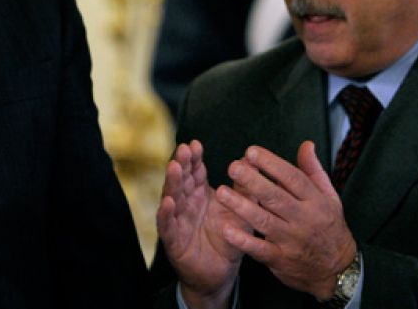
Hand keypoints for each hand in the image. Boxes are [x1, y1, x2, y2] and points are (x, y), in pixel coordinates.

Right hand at [156, 141, 245, 308]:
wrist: (221, 273)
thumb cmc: (229, 238)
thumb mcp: (241, 211)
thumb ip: (245, 188)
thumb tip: (251, 160)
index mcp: (201, 194)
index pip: (196, 172)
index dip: (195, 158)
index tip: (195, 144)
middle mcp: (187, 204)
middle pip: (182, 180)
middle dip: (182, 164)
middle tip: (184, 149)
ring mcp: (178, 221)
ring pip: (172, 198)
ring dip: (172, 183)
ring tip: (174, 167)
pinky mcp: (174, 241)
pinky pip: (168, 226)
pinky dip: (166, 214)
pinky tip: (168, 202)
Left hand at [215, 142, 356, 300]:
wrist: (337, 269)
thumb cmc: (330, 228)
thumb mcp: (329, 196)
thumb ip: (313, 170)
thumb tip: (306, 144)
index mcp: (315, 201)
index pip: (292, 178)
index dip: (271, 164)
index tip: (251, 152)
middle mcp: (303, 219)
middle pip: (275, 197)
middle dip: (253, 181)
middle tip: (233, 167)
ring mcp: (291, 240)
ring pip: (264, 221)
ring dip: (241, 207)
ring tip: (222, 193)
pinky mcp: (280, 259)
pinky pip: (259, 249)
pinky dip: (243, 240)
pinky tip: (226, 229)